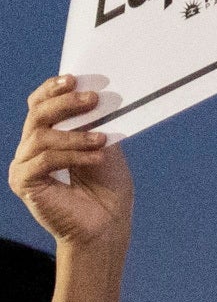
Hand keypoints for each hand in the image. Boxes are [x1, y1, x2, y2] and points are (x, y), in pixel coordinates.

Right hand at [10, 77, 131, 256]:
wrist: (107, 223)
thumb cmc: (107, 185)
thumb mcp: (104, 145)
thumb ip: (95, 122)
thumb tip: (95, 92)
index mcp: (48, 135)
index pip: (39, 104)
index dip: (52, 89)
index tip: (73, 78)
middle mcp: (30, 148)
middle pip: (37, 115)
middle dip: (64, 103)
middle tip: (92, 99)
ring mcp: (24, 165)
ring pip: (41, 136)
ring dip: (75, 135)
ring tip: (102, 140)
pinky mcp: (24, 183)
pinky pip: (44, 161)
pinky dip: (72, 155)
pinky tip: (97, 157)